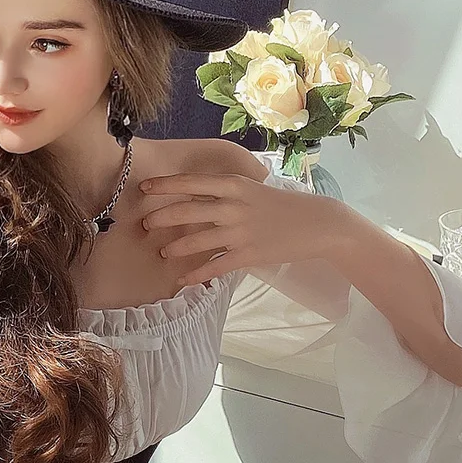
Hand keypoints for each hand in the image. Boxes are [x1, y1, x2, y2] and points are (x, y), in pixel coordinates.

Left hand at [139, 171, 349, 285]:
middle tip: (144, 223)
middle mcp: (234, 206)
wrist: (317, 223)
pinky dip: (196, 274)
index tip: (144, 187)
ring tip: (162, 252)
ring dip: (175, 247)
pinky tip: (182, 280)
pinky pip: (215, 266)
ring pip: (198, 240)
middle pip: (188, 210)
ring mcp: (240, 232)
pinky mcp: (248, 255)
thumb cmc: (280, 205)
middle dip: (161, 217)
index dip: (165, 185)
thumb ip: (224, 191)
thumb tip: (192, 193)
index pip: (192, 182)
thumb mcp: (251, 188)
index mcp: (234, 185)